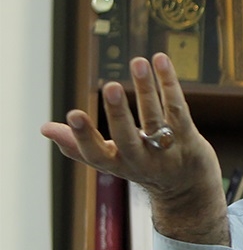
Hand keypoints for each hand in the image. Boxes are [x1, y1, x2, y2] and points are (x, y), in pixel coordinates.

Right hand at [41, 53, 229, 245]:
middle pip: (128, 138)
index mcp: (118, 165)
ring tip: (137, 62)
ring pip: (155, 118)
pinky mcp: (189, 138)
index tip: (72, 114)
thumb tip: (44, 128)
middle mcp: (142, 160)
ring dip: (146, 89)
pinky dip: (169, 84)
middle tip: (110, 86)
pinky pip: (178, 109)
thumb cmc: (143, 167)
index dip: (84, 137)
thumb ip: (80, 146)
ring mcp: (168, 151)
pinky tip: (161, 60)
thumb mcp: (112, 161)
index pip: (97, 155)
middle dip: (118, 113)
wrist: (190, 189)